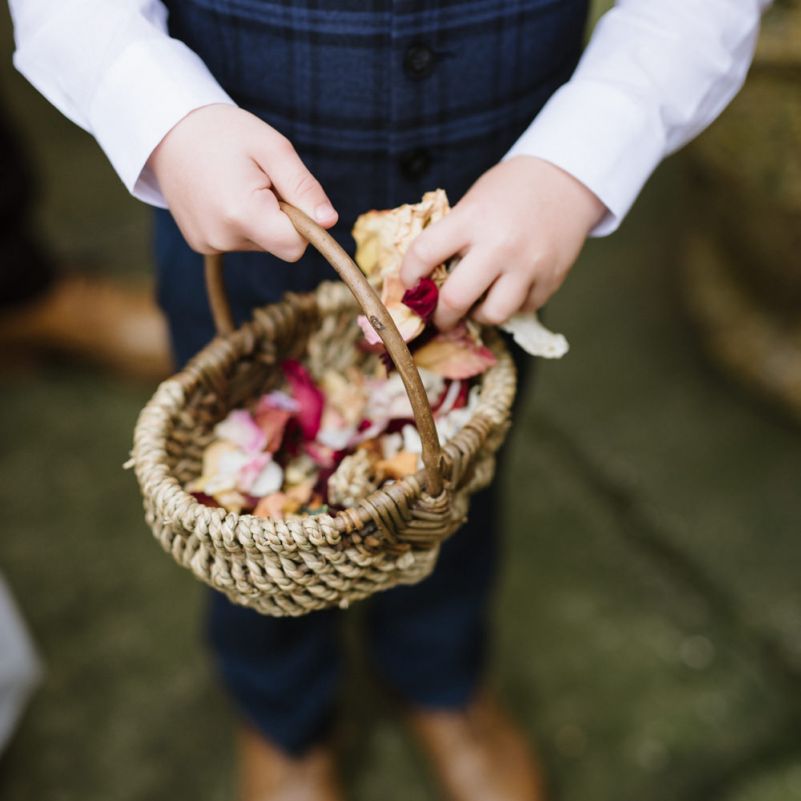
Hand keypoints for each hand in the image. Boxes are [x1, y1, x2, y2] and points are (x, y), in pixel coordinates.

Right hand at [147, 104, 337, 259]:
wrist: (166, 129)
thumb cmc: (224, 132)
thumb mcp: (273, 149)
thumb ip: (304, 188)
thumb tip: (330, 221)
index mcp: (241, 214)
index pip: (295, 246)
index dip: (304, 224)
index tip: (292, 194)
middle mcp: (222, 238)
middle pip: (279, 245)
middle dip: (281, 217)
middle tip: (259, 180)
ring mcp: (208, 244)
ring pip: (261, 243)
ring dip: (261, 218)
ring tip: (238, 183)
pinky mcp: (202, 244)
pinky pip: (240, 241)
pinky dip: (242, 222)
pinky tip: (224, 194)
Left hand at [399, 156, 604, 329]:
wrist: (565, 180)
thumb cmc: (510, 190)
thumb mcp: (473, 202)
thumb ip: (451, 238)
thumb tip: (425, 281)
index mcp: (471, 219)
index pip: (423, 254)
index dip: (408, 276)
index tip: (410, 285)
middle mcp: (499, 245)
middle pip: (455, 300)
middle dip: (440, 316)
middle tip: (438, 317)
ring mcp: (528, 265)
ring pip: (492, 315)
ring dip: (477, 315)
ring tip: (476, 304)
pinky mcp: (550, 280)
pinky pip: (521, 309)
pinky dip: (510, 305)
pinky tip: (507, 289)